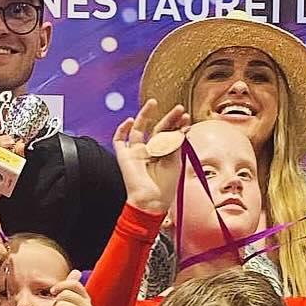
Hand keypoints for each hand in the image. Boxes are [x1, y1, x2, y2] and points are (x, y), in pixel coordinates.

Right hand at [112, 98, 188, 214]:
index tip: (186, 118)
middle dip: (168, 118)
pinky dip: (121, 130)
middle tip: (178, 109)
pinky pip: (119, 140)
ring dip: (145, 115)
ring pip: (139, 129)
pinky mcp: (124, 157)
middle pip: (158, 129)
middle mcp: (150, 152)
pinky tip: (130, 120)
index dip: (177, 125)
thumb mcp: (175, 162)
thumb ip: (175, 144)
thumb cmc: (165, 188)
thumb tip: (179, 127)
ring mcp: (136, 153)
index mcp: (163, 155)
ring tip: (153, 102)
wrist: (150, 202)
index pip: (170, 134)